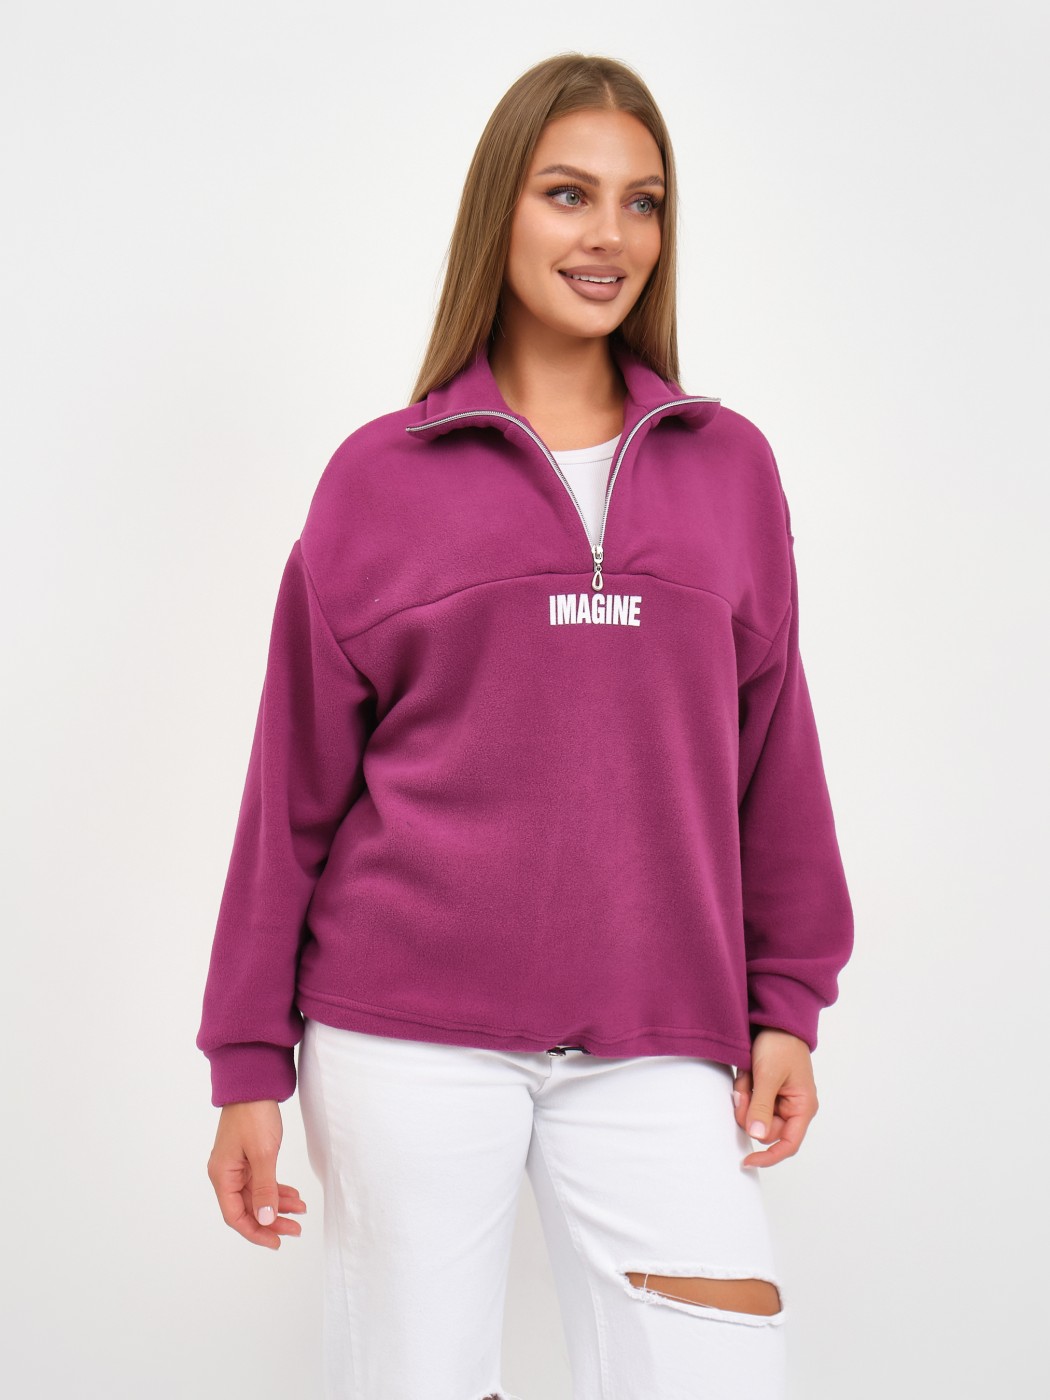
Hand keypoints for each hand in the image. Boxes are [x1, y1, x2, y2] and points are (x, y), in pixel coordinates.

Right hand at [207, 1099, 307, 1248]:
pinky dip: (277, 1190)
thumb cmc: (254, 1115)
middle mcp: (226, 1174)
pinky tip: (294, 1196)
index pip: (235, 1216)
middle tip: (296, 1229)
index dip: (256, 1232)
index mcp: (222, 1176)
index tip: (277, 1241)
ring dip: (278, 1205)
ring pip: (257, 1196)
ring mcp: (237, 1166)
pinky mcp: (249, 1157)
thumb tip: (265, 1219)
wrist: (254, 1084)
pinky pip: (262, 1182)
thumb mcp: (264, 1154)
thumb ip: (264, 1189)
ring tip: (301, 1211)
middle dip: (272, 1221)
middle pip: (248, 1209)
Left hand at [732, 1029, 817, 1167]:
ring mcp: (778, 1100)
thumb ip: (762, 1106)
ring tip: (748, 1075)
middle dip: (749, 1111)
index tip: (747, 1161)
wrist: (775, 1019)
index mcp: (802, 1108)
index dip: (769, 1157)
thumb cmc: (780, 1044)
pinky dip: (743, 1089)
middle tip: (746, 1088)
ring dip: (745, 1097)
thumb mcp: (768, 1075)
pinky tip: (746, 1073)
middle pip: (764, 1129)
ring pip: (753, 1115)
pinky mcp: (765, 1092)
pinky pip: (748, 1101)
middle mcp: (792, 1108)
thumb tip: (756, 1136)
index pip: (788, 1144)